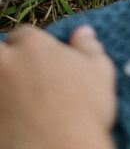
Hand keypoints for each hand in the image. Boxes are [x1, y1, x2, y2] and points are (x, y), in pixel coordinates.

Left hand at [0, 25, 116, 148]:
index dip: (32, 46)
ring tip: (19, 99)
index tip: (40, 60)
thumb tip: (84, 33)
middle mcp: (6, 63)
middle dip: (9, 60)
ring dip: (4, 83)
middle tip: (24, 78)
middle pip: (0, 52)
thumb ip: (88, 47)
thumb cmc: (83, 114)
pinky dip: (2, 109)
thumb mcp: (99, 72)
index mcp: (33, 45)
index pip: (23, 34)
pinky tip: (13, 117)